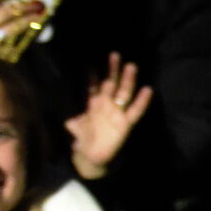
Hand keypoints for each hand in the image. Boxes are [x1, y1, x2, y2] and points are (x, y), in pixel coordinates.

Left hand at [67, 53, 152, 178]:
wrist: (92, 155)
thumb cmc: (81, 139)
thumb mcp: (72, 125)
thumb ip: (70, 117)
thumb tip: (64, 113)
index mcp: (92, 103)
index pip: (93, 86)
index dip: (92, 75)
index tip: (91, 62)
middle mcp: (106, 104)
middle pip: (111, 83)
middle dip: (112, 70)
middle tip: (115, 54)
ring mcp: (117, 112)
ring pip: (124, 92)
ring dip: (127, 80)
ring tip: (131, 66)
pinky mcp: (126, 123)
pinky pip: (135, 111)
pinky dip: (142, 101)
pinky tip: (147, 90)